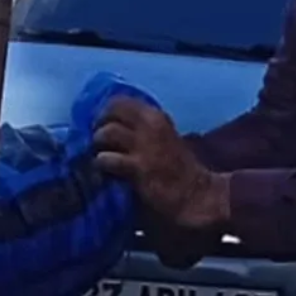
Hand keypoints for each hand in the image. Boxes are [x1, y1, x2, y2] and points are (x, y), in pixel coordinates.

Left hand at [93, 97, 229, 232]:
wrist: (197, 195)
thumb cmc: (179, 168)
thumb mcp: (163, 137)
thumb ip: (141, 129)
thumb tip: (111, 126)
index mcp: (155, 116)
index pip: (120, 100)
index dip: (106, 111)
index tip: (102, 123)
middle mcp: (150, 124)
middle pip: (110, 111)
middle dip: (99, 124)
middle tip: (98, 140)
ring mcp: (144, 145)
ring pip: (106, 133)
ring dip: (98, 146)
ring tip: (100, 156)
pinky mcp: (138, 167)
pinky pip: (107, 159)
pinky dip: (101, 164)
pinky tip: (104, 172)